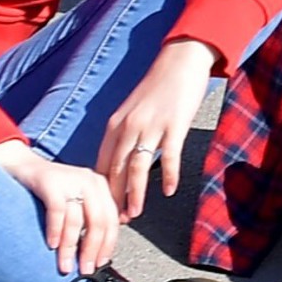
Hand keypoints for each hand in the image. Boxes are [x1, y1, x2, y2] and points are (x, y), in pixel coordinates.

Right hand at [0, 140, 119, 274]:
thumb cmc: (49, 189)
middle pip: (99, 221)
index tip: (101, 263)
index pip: (112, 220)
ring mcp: (71, 180)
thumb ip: (88, 217)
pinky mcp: (51, 182)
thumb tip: (98, 249)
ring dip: (71, 248)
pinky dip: (55, 232)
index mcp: (101, 186)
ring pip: (77, 221)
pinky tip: (51, 246)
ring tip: (65, 266)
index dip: (108, 245)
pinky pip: (57, 212)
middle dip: (92, 250)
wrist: (21, 165)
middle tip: (86, 270)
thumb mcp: (75, 200)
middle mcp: (91, 181)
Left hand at [94, 36, 220, 217]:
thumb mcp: (133, 110)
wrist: (181, 59)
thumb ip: (125, 134)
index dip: (100, 191)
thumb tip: (121, 162)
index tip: (101, 210)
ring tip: (135, 214)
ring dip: (134, 194)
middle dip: (113, 199)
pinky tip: (168, 191)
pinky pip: (169, 156)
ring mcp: (151, 125)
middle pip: (115, 170)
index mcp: (115, 125)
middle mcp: (128, 127)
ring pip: (136, 168)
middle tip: (115, 222)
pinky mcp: (174, 124)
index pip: (102, 165)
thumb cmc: (159, 86)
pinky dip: (168, 176)